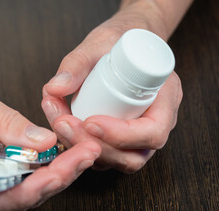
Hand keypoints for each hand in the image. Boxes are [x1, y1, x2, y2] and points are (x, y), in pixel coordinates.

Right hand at [0, 64, 101, 210]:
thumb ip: (5, 122)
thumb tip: (43, 142)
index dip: (31, 190)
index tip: (62, 171)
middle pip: (11, 201)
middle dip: (52, 181)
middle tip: (83, 157)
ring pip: (16, 194)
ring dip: (51, 176)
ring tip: (79, 155)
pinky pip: (13, 182)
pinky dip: (38, 171)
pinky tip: (60, 157)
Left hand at [42, 16, 182, 172]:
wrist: (124, 46)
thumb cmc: (121, 42)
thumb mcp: (100, 43)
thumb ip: (77, 64)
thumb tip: (54, 88)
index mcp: (165, 99)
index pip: (153, 132)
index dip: (122, 135)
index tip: (90, 121)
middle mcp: (154, 124)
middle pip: (131, 156)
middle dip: (93, 144)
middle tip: (64, 123)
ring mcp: (136, 137)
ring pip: (113, 160)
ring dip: (82, 147)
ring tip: (58, 121)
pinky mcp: (117, 141)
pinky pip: (101, 154)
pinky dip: (78, 145)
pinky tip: (60, 123)